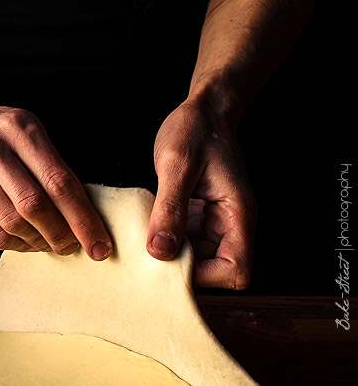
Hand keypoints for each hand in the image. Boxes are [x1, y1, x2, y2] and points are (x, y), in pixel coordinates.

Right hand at [0, 101, 112, 258]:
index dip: (83, 218)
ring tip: (51, 243)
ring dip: (40, 242)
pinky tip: (27, 241)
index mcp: (18, 127)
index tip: (100, 243)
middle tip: (75, 246)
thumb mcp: (26, 130)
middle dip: (62, 234)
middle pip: (35, 205)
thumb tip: (83, 214)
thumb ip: (52, 165)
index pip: (58, 181)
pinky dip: (17, 244)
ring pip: (13, 224)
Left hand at [147, 98, 255, 288]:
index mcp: (238, 215)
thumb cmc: (195, 130)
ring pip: (199, 259)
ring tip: (147, 238)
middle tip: (151, 254)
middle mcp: (232, 224)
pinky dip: (169, 239)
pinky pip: (187, 241)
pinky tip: (150, 225)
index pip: (235, 271)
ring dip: (174, 254)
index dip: (205, 276)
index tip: (171, 260)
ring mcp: (216, 221)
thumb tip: (160, 252)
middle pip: (218, 272)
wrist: (203, 109)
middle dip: (185, 268)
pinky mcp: (201, 216)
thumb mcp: (177, 166)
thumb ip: (170, 208)